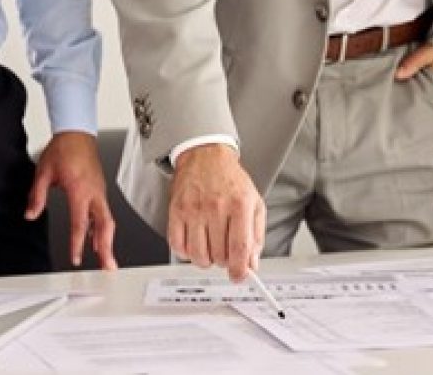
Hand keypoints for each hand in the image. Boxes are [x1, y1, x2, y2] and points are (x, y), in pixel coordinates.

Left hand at [27, 132, 117, 269]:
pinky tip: (96, 239)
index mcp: (79, 190)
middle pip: (104, 226)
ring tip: (105, 259)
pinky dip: (102, 228)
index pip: (80, 223)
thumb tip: (30, 214)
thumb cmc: (64, 148)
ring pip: (108, 221)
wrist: (77, 132)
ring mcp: (99, 191)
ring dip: (107, 241)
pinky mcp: (100, 190)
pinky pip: (104, 213)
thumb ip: (37, 196)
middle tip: (107, 267)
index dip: (78, 244)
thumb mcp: (43, 172)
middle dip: (107, 248)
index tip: (75, 258)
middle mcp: (94, 192)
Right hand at [168, 144, 264, 281]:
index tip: (239, 276)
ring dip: (206, 259)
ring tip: (211, 247)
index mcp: (240, 205)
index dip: (239, 269)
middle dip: (224, 261)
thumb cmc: (230, 180)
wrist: (205, 156)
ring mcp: (194, 210)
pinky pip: (178, 247)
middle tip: (225, 251)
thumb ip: (256, 235)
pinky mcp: (176, 211)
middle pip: (219, 255)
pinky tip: (195, 242)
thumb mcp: (254, 203)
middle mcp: (216, 207)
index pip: (240, 247)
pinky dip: (187, 252)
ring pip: (198, 256)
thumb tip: (252, 263)